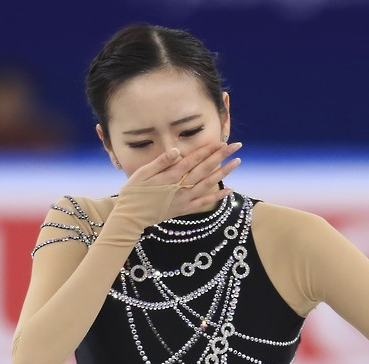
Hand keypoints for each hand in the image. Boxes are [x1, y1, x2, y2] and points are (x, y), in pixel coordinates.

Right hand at [123, 141, 241, 219]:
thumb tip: (177, 151)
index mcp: (170, 176)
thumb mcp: (142, 173)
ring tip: (237, 162)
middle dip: (221, 156)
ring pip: (208, 184)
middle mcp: (181, 187)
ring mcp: (184, 199)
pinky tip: (230, 190)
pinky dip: (217, 197)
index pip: (193, 159)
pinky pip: (204, 202)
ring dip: (224, 172)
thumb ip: (161, 162)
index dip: (208, 150)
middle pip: (205, 169)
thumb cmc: (133, 192)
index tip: (220, 142)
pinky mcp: (184, 209)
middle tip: (235, 146)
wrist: (131, 217)